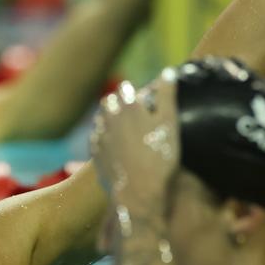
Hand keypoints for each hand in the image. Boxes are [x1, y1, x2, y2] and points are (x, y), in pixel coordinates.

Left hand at [91, 71, 179, 204]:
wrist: (138, 192)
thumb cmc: (159, 157)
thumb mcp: (169, 124)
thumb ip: (167, 96)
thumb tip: (168, 72)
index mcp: (126, 107)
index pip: (125, 89)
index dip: (132, 92)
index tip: (140, 97)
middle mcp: (108, 119)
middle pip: (109, 102)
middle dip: (118, 103)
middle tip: (131, 110)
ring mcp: (99, 137)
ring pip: (101, 120)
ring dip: (109, 119)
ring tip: (123, 127)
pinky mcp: (95, 154)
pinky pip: (97, 140)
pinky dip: (104, 138)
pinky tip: (115, 145)